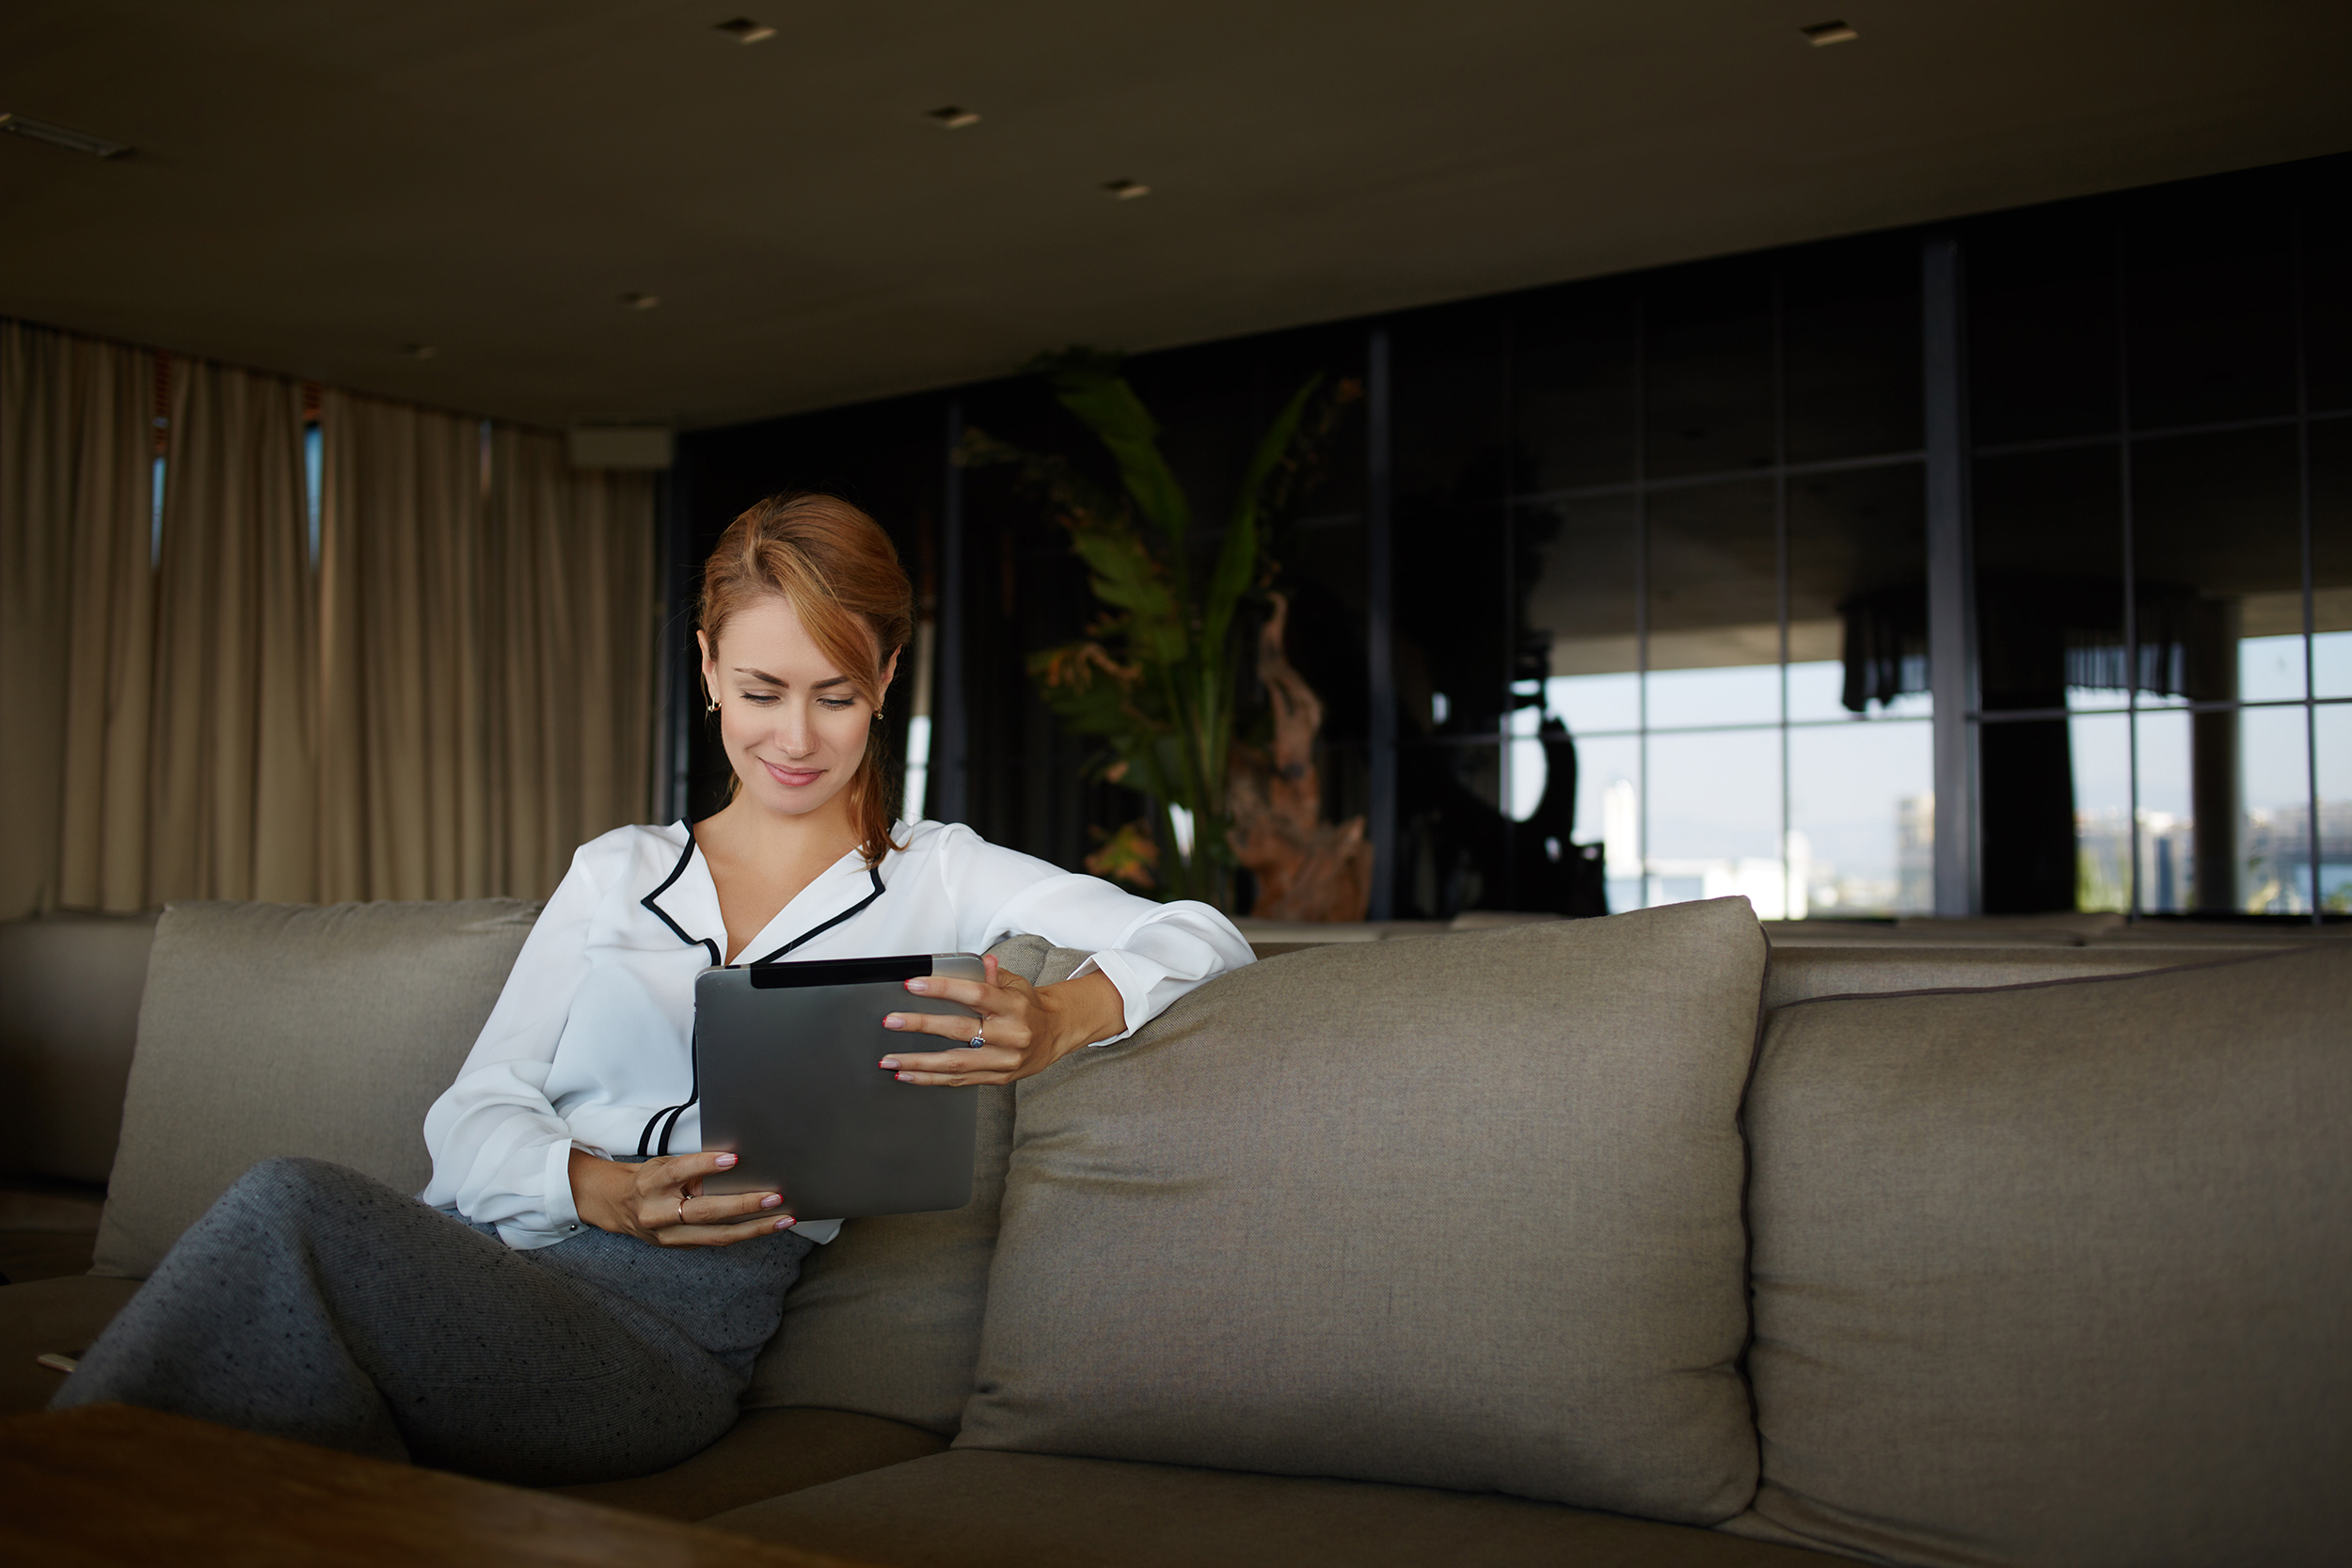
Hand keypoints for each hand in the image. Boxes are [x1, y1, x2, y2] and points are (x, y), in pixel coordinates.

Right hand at [567, 1148, 796, 1247]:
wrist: (617, 1206)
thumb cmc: (648, 1179)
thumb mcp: (664, 1166)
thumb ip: (693, 1168)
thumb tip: (737, 1163)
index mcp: (652, 1184)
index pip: (680, 1172)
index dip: (706, 1165)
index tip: (734, 1158)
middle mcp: (658, 1213)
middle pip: (705, 1212)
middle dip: (744, 1205)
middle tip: (775, 1197)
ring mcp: (669, 1236)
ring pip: (717, 1236)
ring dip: (755, 1228)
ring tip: (783, 1219)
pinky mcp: (680, 1248)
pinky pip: (716, 1240)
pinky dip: (744, 1232)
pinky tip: (767, 1225)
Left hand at [879, 954, 1125, 1085]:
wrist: (1056, 1033)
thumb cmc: (1029, 1006)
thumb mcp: (1016, 984)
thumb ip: (993, 975)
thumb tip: (980, 961)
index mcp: (1013, 1006)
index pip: (975, 995)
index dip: (943, 989)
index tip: (914, 985)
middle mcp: (1010, 1035)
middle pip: (960, 1030)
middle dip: (922, 1025)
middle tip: (893, 1021)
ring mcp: (1003, 1060)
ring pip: (955, 1063)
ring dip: (918, 1062)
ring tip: (890, 1060)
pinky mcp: (997, 1078)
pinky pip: (959, 1080)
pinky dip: (930, 1079)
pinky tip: (908, 1075)